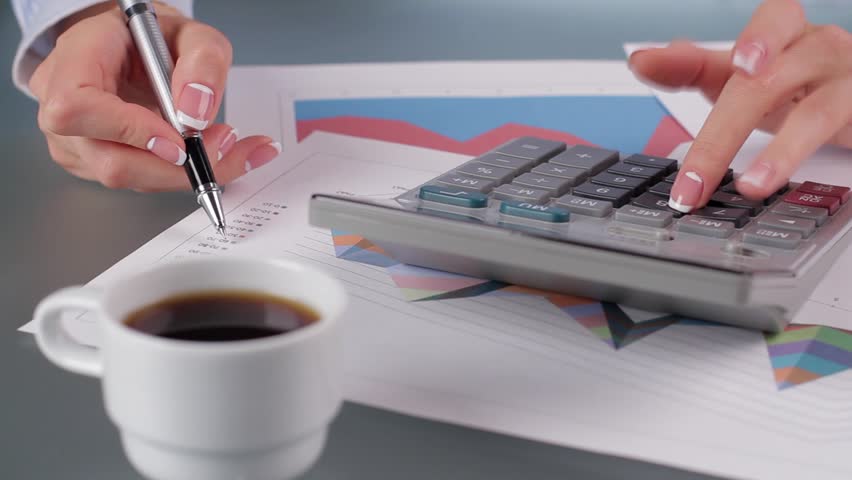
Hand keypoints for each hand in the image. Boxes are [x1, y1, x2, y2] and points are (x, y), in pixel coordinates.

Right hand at [28, 2, 280, 191]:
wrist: (131, 48)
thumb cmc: (149, 37)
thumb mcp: (190, 32)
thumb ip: (203, 61)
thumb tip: (196, 112)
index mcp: (75, 58)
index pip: (79, 108)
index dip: (131, 131)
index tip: (181, 139)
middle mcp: (60, 104)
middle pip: (110, 161)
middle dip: (177, 165)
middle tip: (224, 143)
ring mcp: (74, 140)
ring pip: (131, 178)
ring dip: (185, 172)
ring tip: (225, 146)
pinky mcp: (94, 162)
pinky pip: (139, 180)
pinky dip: (180, 173)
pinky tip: (207, 154)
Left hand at [629, 0, 851, 211]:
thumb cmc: (792, 81)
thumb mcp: (740, 74)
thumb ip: (691, 67)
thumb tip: (642, 61)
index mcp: (782, 32)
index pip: (763, 24)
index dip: (746, 43)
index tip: (726, 62)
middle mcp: (816, 49)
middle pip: (765, 85)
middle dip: (721, 138)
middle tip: (692, 181)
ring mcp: (845, 81)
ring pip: (812, 115)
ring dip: (780, 154)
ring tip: (749, 187)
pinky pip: (838, 133)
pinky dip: (809, 162)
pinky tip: (785, 182)